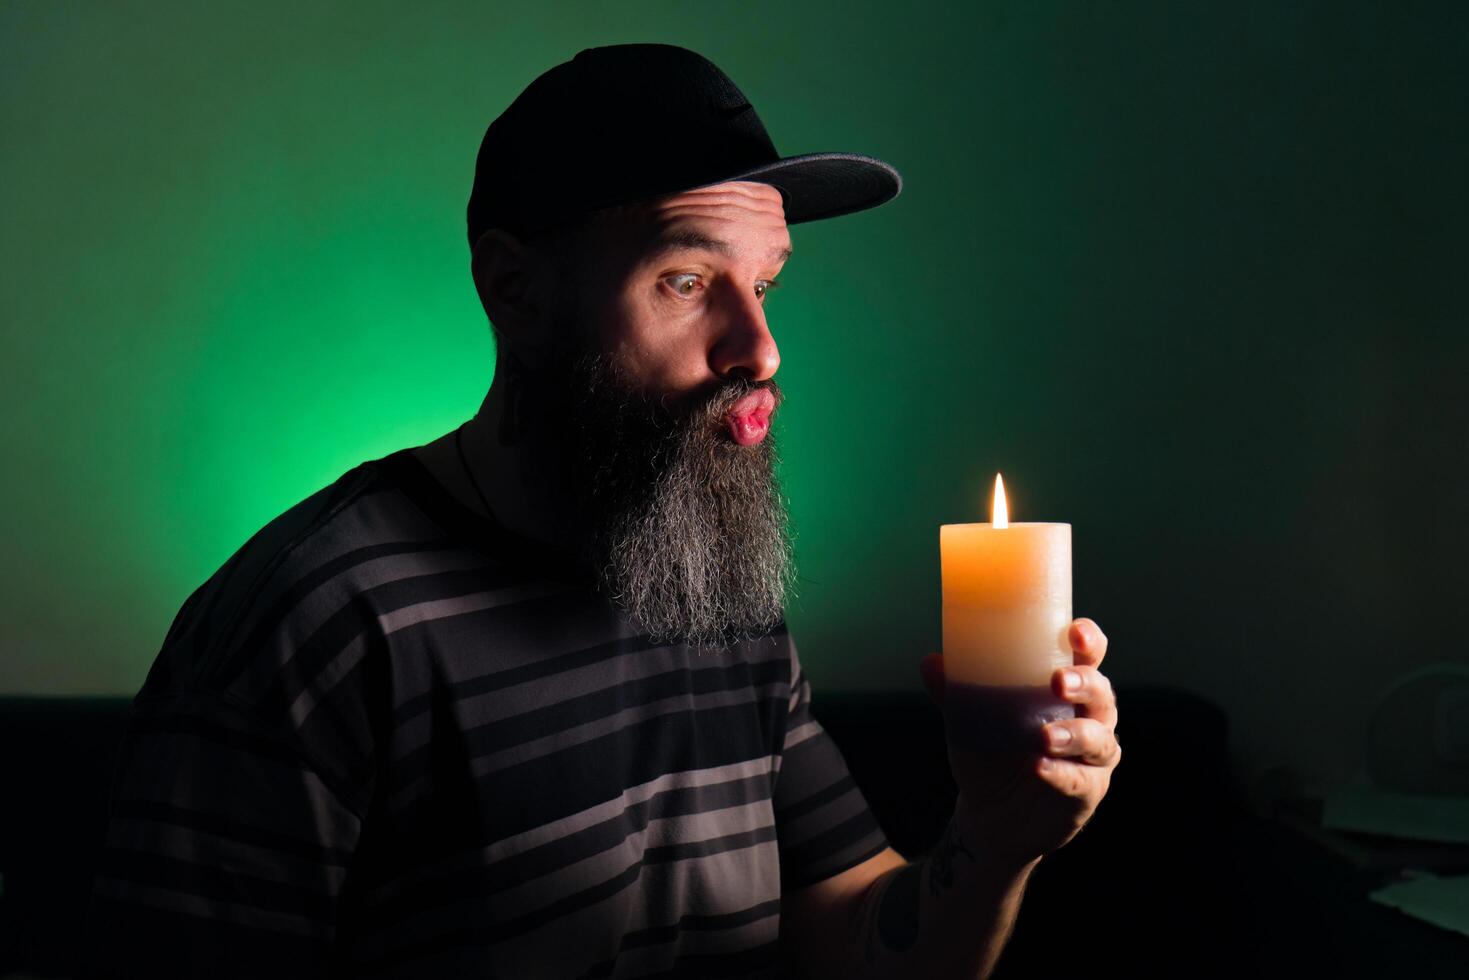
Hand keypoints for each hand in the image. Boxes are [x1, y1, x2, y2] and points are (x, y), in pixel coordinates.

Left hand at [918, 618, 1121, 867]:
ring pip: (1098, 738)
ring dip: (1073, 734)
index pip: (1089, 656)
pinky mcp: (1087, 791)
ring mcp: (1093, 756)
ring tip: (1043, 736)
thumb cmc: (991, 752)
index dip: (1089, 641)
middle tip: (1057, 681)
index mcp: (1066, 688)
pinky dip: (1060, 773)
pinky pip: (1080, 780)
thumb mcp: (970, 719)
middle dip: (1084, 683)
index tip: (1074, 632)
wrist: (988, 815)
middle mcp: (1089, 717)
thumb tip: (931, 661)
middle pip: (1101, 692)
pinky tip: (1039, 768)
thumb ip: (955, 691)